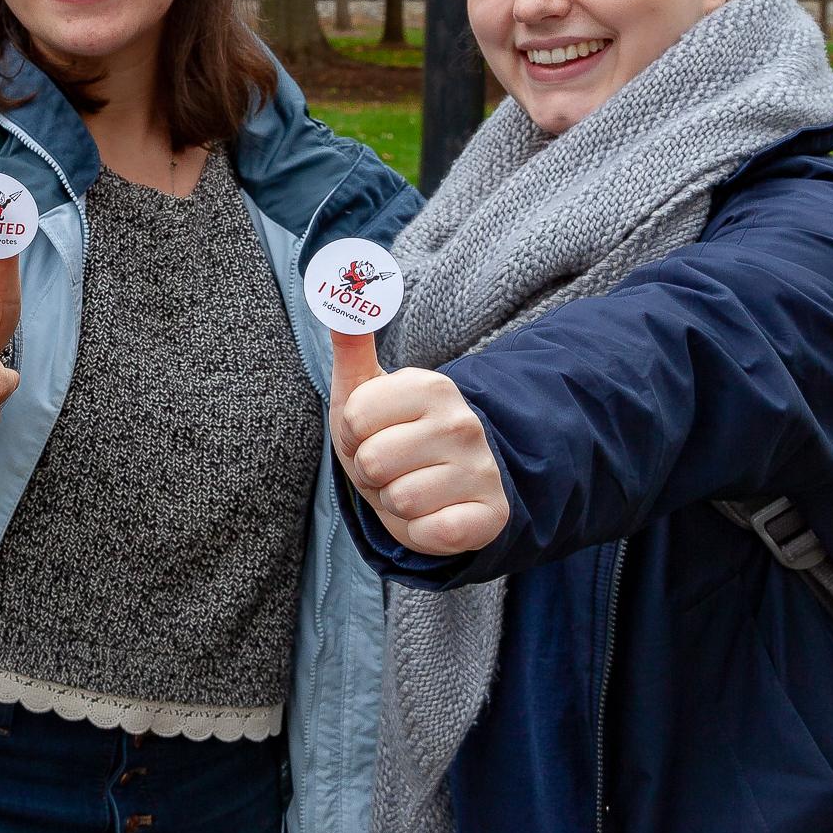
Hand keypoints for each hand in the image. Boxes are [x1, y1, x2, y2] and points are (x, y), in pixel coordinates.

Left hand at [328, 337, 509, 556]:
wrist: (442, 488)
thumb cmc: (390, 436)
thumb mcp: (361, 392)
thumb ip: (350, 343)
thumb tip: (340, 300)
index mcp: (429, 386)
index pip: (355, 419)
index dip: (353, 436)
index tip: (372, 434)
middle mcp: (462, 422)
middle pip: (374, 462)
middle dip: (372, 474)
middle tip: (392, 468)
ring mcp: (482, 467)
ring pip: (400, 500)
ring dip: (395, 504)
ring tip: (411, 488)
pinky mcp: (491, 514)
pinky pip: (433, 532)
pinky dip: (422, 531)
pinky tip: (434, 514)